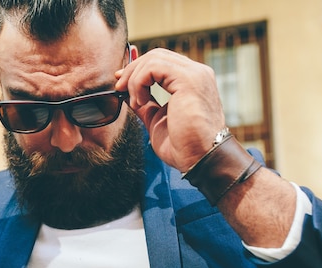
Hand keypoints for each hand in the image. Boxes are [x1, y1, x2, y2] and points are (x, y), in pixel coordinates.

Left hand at [115, 48, 225, 171]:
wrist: (200, 159)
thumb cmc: (183, 146)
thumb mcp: (156, 120)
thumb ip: (145, 104)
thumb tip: (127, 94)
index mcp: (191, 82)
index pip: (161, 62)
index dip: (138, 69)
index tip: (121, 83)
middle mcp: (197, 73)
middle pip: (156, 55)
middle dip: (132, 70)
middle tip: (120, 89)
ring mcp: (195, 74)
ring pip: (154, 58)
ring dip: (135, 79)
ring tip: (135, 102)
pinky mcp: (189, 80)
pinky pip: (154, 67)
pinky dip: (139, 82)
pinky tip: (141, 101)